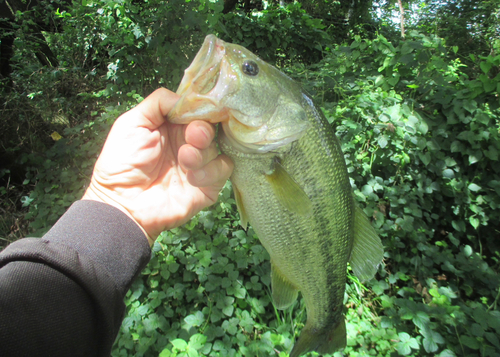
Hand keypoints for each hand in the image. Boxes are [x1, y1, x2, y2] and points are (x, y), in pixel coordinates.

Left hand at [82, 88, 232, 244]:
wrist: (122, 204)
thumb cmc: (121, 162)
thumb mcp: (132, 122)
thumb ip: (159, 102)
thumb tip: (188, 98)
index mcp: (172, 126)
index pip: (196, 109)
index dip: (201, 107)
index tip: (200, 109)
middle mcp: (188, 142)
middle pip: (210, 126)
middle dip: (203, 129)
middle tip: (193, 137)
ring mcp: (199, 164)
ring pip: (218, 146)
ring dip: (203, 152)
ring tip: (185, 160)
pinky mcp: (209, 185)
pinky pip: (224, 169)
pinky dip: (210, 171)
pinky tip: (191, 178)